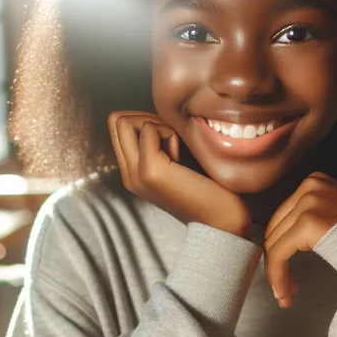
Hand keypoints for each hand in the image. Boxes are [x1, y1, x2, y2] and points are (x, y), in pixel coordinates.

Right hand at [108, 112, 250, 237]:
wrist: (220, 220)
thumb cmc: (207, 188)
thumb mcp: (176, 163)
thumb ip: (158, 144)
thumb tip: (154, 116)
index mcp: (132, 173)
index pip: (116, 126)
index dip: (143, 119)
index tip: (168, 136)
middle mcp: (128, 175)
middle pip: (116, 120)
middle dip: (146, 117)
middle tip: (171, 137)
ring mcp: (136, 174)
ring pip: (125, 121)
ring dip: (156, 124)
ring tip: (175, 149)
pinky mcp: (150, 171)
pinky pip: (149, 130)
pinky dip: (169, 133)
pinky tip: (182, 156)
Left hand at [264, 172, 336, 307]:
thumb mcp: (335, 215)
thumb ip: (312, 218)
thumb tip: (285, 238)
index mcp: (316, 181)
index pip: (285, 216)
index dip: (280, 246)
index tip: (285, 269)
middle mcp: (309, 187)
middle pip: (277, 229)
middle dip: (277, 261)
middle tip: (284, 288)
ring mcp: (308, 203)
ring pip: (275, 244)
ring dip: (277, 273)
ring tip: (285, 294)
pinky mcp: (307, 224)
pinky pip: (279, 254)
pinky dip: (277, 275)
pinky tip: (284, 292)